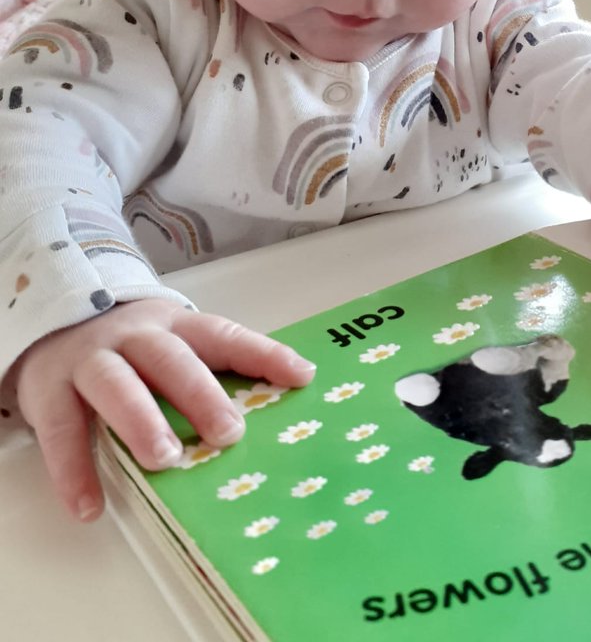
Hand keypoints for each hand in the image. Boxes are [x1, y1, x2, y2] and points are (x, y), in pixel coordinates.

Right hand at [11, 299, 316, 523]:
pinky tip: (91, 505)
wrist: (54, 325)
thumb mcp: (173, 348)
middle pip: (171, 360)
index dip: (263, 354)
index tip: (301, 376)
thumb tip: (277, 408)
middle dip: (200, 395)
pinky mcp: (49, 389)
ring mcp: (91, 360)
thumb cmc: (132, 350)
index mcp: (176, 327)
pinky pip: (61, 429)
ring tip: (165, 460)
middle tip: (229, 433)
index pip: (225, 336)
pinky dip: (74, 469)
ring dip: (141, 421)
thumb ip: (212, 373)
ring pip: (117, 385)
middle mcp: (136, 337)